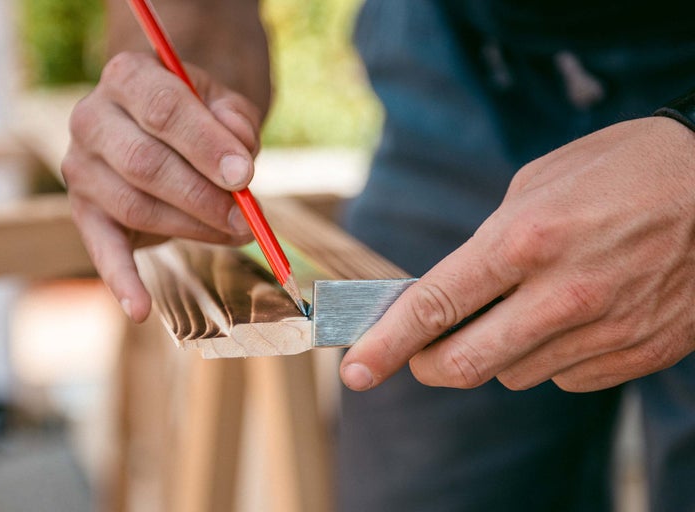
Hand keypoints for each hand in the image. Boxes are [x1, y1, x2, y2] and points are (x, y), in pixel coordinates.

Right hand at [62, 52, 262, 321]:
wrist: (166, 123)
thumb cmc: (199, 116)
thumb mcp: (223, 105)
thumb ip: (234, 123)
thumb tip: (238, 161)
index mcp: (128, 77)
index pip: (164, 110)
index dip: (206, 145)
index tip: (244, 175)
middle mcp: (92, 117)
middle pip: (146, 164)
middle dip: (203, 196)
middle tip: (245, 218)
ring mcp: (81, 167)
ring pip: (136, 206)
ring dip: (192, 228)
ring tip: (235, 233)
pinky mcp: (84, 210)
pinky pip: (101, 249)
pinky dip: (121, 282)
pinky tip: (140, 310)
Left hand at [341, 117, 694, 391]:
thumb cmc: (623, 169)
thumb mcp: (538, 183)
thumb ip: (490, 243)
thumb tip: (454, 293)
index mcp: (528, 239)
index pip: (438, 306)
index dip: (388, 344)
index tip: (357, 370)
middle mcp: (564, 293)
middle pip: (466, 363)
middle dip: (429, 364)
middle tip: (422, 353)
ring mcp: (605, 330)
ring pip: (514, 375)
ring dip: (496, 354)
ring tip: (520, 310)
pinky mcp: (638, 352)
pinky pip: (565, 378)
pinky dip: (548, 358)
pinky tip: (567, 321)